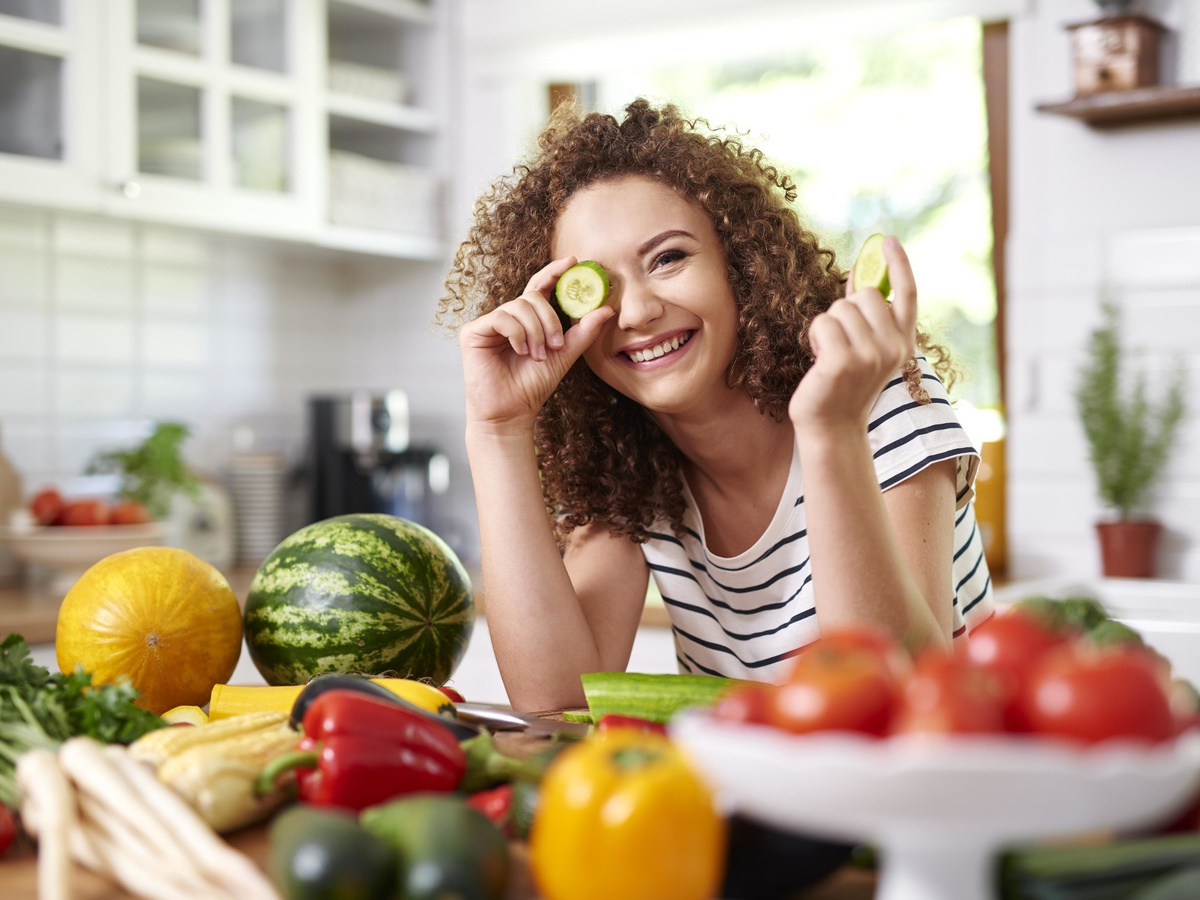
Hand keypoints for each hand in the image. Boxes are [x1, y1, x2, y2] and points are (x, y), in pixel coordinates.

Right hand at [460, 256, 614, 433]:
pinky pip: (501, 318)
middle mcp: (507, 318)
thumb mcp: (564, 355)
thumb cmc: (533, 386)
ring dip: (535, 332)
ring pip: (519, 307)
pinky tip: (521, 351)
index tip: (573, 262)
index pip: (540, 287)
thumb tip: (607, 309)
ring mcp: (489, 323)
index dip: (554, 272)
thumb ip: (583, 332)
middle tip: (555, 345)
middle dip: (549, 320)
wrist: (511, 412)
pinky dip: (517, 334)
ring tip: (537, 356)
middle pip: (532, 297)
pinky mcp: (473, 332)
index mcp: (527, 320)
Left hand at [788, 236, 917, 436]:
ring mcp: (869, 356)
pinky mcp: (842, 362)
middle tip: (841, 342)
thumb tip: (859, 276)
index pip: (907, 295)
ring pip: (840, 309)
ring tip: (830, 356)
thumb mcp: (865, 349)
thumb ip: (867, 317)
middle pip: (864, 295)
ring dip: (827, 327)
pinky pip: (822, 323)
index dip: (899, 264)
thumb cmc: (843, 385)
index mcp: (903, 344)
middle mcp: (893, 348)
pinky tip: (820, 362)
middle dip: (845, 310)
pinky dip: (815, 338)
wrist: (832, 428)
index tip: (887, 240)